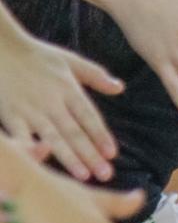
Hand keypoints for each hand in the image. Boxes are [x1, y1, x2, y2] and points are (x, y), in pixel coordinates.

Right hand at [0, 14, 121, 182]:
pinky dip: (31, 148)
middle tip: (106, 174)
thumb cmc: (35, 54)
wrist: (0, 47)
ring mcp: (30, 109)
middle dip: (91, 154)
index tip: (112, 154)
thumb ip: (95, 75)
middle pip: (75, 131)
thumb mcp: (69, 60)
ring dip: (69, 158)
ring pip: (53, 137)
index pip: (89, 116)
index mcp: (68, 88)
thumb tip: (120, 88)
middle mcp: (52, 101)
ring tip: (84, 175)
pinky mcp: (10, 115)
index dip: (101, 135)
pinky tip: (42, 162)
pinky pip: (21, 135)